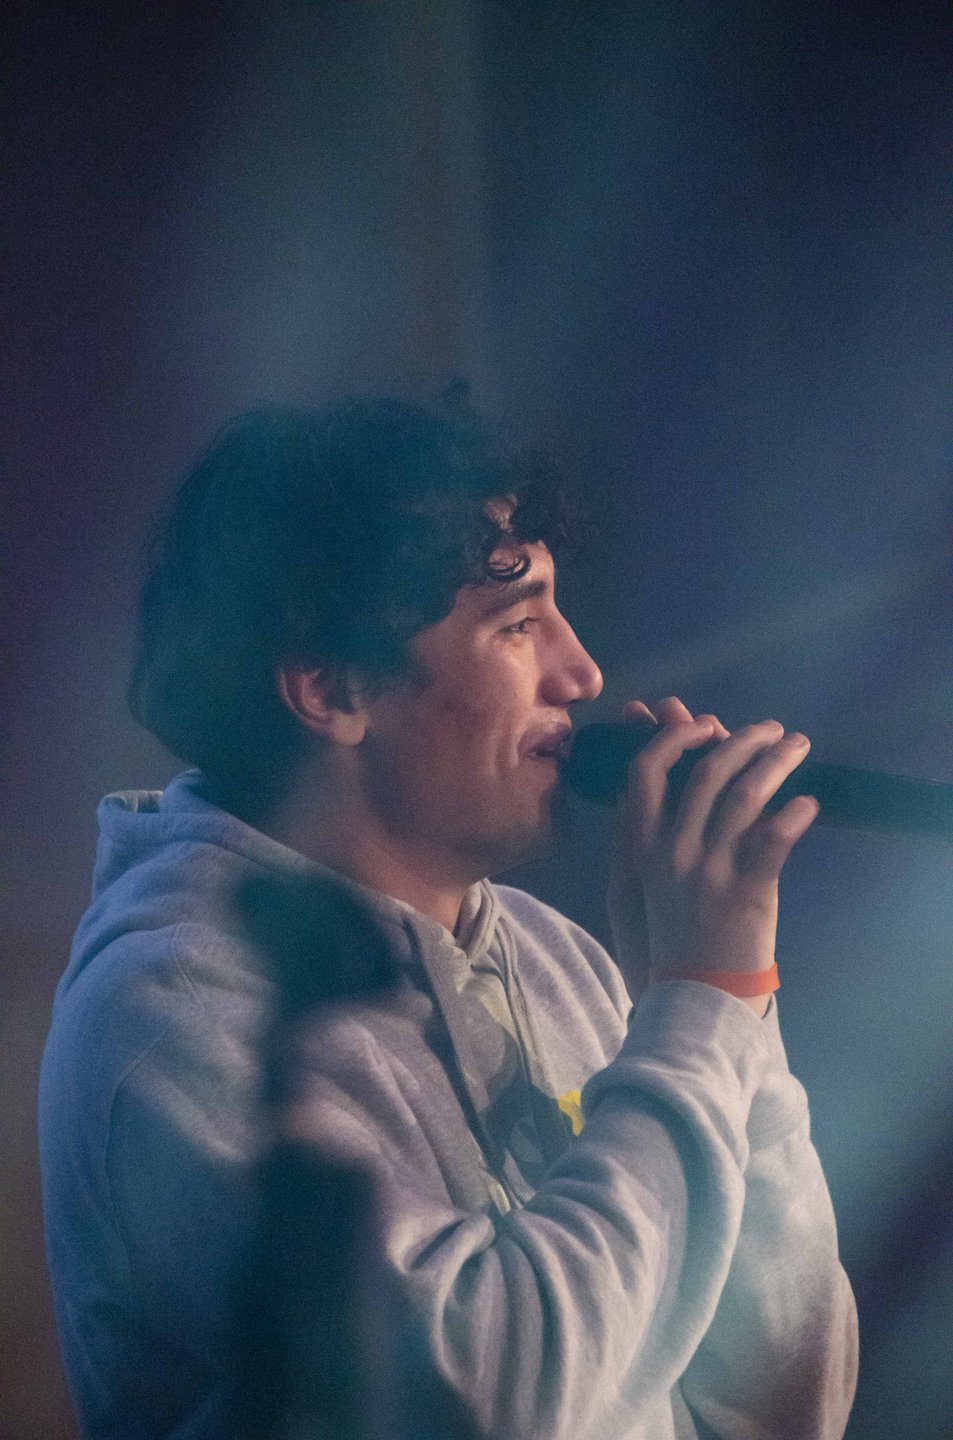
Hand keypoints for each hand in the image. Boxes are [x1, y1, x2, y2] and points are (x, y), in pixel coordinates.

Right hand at [608, 696, 817, 1014]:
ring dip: (776, 762)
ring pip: (744, 797)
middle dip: (742, 740)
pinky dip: (793, 814)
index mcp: (641, 843)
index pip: (646, 770)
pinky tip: (808, 802)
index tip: (706, 724)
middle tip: (771, 730)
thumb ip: (651, 824)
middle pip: (705, 773)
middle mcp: (670, 851)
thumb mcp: (646, 875)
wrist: (695, 995)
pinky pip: (773, 841)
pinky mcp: (746, 893)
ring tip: (798, 746)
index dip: (675, 737)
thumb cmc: (674, 928)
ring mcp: (707, 871)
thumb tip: (670, 769)